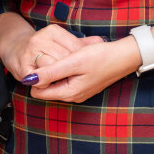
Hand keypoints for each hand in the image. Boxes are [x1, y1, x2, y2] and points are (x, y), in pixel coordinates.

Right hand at [0, 14, 102, 79]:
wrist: (13, 48)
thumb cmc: (41, 46)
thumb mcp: (60, 40)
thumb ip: (80, 43)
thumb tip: (100, 41)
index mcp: (52, 31)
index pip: (75, 47)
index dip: (81, 58)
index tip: (83, 64)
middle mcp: (40, 38)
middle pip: (65, 58)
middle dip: (70, 69)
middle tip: (75, 76)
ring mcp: (30, 52)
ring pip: (53, 68)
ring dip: (58, 77)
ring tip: (63, 79)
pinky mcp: (22, 68)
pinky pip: (41, 79)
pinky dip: (46, 83)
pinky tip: (49, 83)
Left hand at [26, 36, 141, 103]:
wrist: (124, 57)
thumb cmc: (100, 57)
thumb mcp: (73, 62)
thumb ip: (51, 72)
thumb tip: (29, 79)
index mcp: (68, 93)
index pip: (38, 92)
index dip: (36, 77)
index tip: (43, 62)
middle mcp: (72, 96)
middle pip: (46, 88)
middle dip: (46, 73)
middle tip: (56, 57)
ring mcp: (78, 92)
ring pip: (56, 83)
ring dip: (56, 70)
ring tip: (65, 56)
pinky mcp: (83, 85)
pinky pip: (66, 80)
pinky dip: (65, 70)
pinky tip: (71, 58)